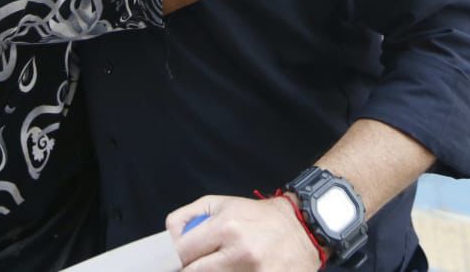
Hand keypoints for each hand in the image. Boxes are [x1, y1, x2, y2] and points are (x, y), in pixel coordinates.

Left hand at [166, 195, 319, 270]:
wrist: (303, 228)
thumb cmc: (257, 216)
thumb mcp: (220, 203)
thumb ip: (186, 218)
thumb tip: (166, 241)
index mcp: (226, 227)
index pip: (183, 254)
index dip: (175, 260)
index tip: (175, 262)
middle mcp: (241, 251)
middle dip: (191, 270)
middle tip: (198, 264)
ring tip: (223, 264)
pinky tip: (239, 269)